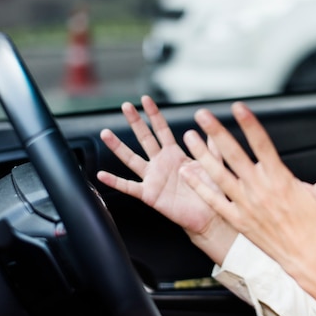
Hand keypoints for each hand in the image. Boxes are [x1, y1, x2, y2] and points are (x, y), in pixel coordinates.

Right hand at [97, 96, 235, 262]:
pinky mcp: (149, 194)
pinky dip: (115, 181)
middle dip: (135, 122)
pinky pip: (129, 187)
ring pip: (132, 159)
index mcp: (175, 154)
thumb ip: (211, 144)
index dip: (153, 115)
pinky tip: (102, 175)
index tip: (145, 100)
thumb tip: (210, 124)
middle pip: (145, 138)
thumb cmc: (211, 191)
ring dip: (118, 147)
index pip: (161, 130)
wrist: (209, 216)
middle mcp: (161, 163)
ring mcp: (153, 178)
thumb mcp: (213, 163)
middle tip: (125, 106)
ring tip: (105, 134)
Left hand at [179, 101, 315, 306]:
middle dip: (217, 133)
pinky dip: (200, 187)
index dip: (249, 124)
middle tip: (203, 115)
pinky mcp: (239, 220)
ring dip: (202, 155)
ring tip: (189, 137)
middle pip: (234, 155)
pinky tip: (188, 174)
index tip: (238, 108)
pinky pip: (214, 202)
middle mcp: (260, 191)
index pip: (262, 145)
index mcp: (281, 181)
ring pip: (219, 175)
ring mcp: (246, 206)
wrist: (309, 260)